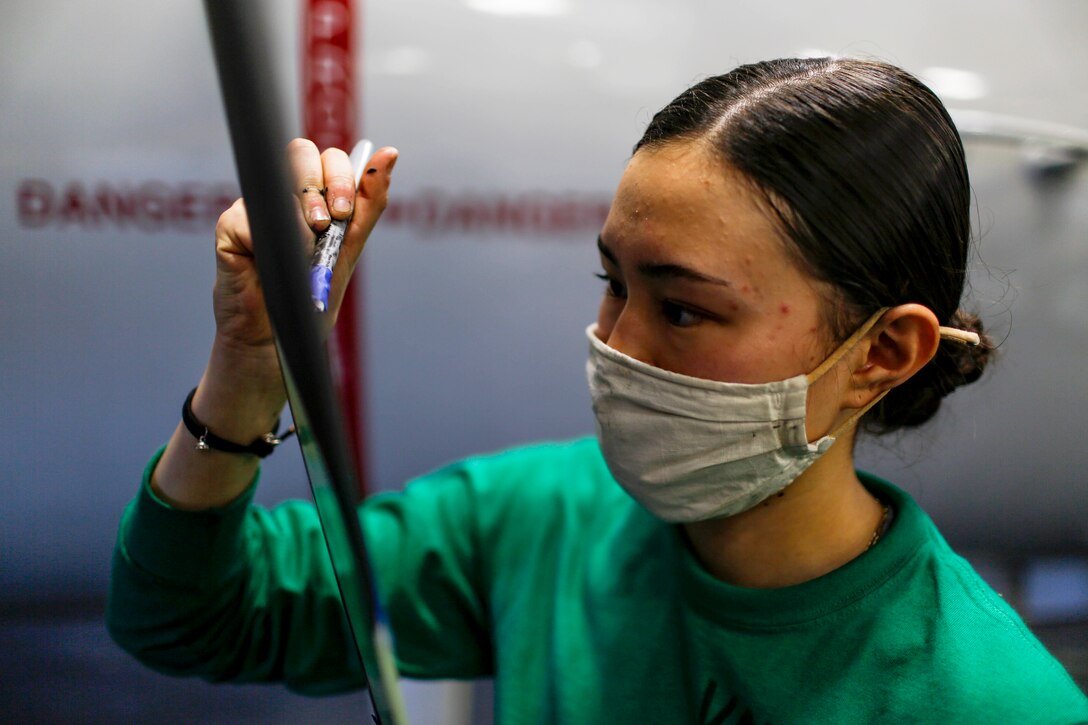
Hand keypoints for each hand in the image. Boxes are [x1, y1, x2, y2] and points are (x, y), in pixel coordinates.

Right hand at [211, 139, 398, 353]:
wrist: (283, 333)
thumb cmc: (313, 291)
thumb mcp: (349, 247)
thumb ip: (368, 203)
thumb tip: (389, 153)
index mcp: (315, 194)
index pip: (328, 158)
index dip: (340, 176)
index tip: (343, 212)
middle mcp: (283, 193)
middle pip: (300, 152)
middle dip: (321, 184)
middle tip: (327, 222)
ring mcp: (255, 207)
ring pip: (275, 181)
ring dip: (299, 212)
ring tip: (307, 245)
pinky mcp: (230, 227)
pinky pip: (248, 214)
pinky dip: (266, 237)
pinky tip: (270, 259)